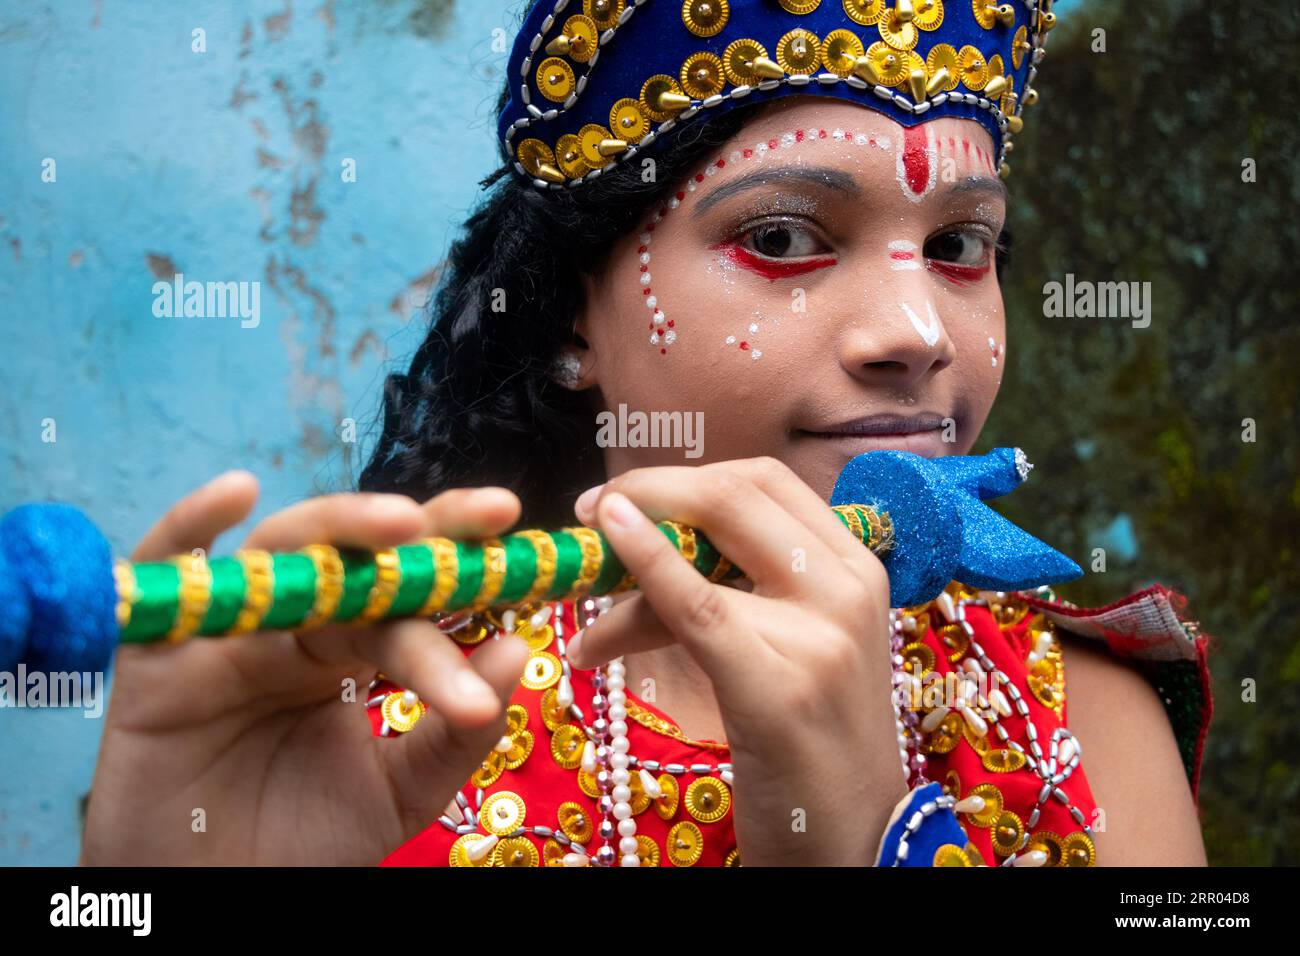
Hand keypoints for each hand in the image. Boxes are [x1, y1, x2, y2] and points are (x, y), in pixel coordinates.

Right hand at [80, 472, 530, 864]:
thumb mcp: (399, 791)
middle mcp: (291, 627)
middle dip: (417, 530)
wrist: (217, 906)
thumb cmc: (298, 846)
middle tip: (489, 516)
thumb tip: (518, 648)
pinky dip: (188, 529)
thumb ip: (456, 731)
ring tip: (403, 525)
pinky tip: (237, 493)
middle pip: (353, 557)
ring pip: (280, 555)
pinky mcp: (153, 658)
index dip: (462, 561)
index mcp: (348, 649)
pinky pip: (164, 580)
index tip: (521, 537)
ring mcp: (225, 633)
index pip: (408, 589)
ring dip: (339, 529)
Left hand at [566, 457, 907, 865]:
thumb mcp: (794, 644)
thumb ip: (745, 586)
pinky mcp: (781, 688)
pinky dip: (648, 565)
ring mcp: (823, 635)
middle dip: (647, 492)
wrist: (856, 841)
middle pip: (733, 495)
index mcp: (857, 566)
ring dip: (622, 568)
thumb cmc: (812, 741)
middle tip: (585, 520)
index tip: (622, 501)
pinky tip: (611, 544)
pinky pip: (698, 606)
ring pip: (704, 550)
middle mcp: (849, 586)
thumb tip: (643, 539)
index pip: (762, 481)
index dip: (683, 478)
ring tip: (584, 624)